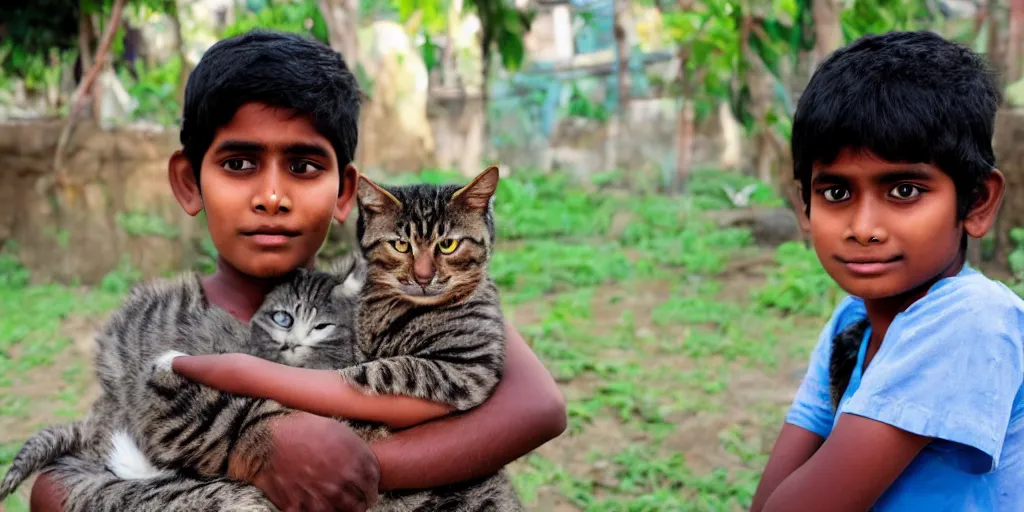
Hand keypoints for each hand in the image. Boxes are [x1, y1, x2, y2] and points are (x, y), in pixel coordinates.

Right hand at [240, 412, 379, 511]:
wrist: (269, 438)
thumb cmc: (303, 430)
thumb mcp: (337, 430)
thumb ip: (355, 450)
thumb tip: (364, 462)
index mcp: (353, 461)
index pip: (372, 483)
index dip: (372, 487)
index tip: (369, 488)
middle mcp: (341, 481)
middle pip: (361, 502)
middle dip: (362, 502)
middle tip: (360, 501)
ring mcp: (321, 496)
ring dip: (344, 510)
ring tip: (342, 506)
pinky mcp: (300, 506)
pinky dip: (320, 511)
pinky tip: (319, 506)